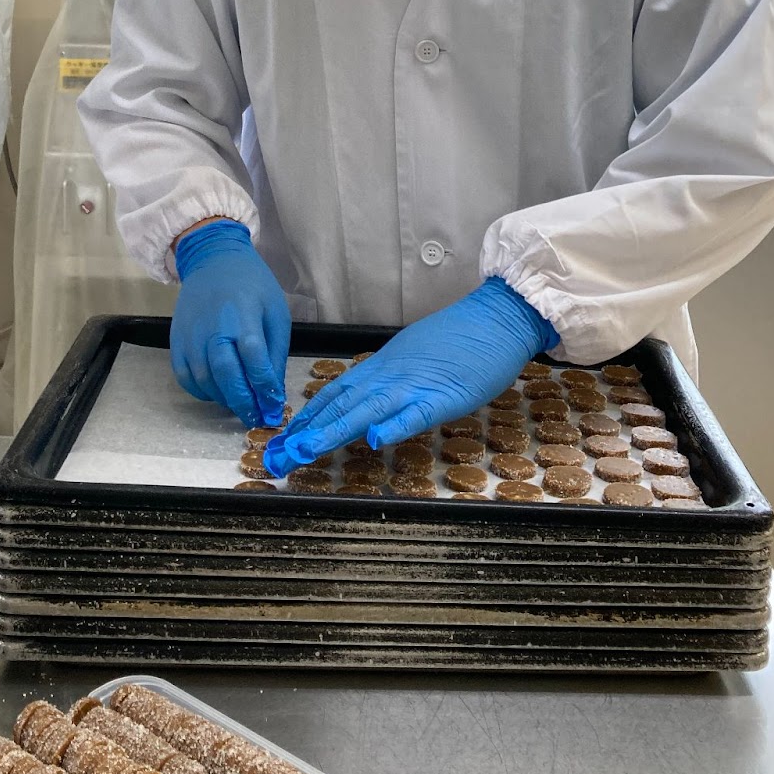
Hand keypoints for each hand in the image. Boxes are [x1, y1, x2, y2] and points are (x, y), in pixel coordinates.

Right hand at [170, 220, 289, 428]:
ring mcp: (190, 337)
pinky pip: (186, 379)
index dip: (265, 388)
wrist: (212, 260)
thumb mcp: (275, 312)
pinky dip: (202, 392)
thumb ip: (274, 352)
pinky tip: (218, 391)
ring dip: (224, 399)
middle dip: (243, 402)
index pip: (254, 361)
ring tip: (240, 403)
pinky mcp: (176, 343)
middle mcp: (213, 329)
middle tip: (256, 416)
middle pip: (226, 376)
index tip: (274, 406)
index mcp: (243, 317)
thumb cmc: (251, 285)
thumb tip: (273, 391)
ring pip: (205, 382)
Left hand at [264, 277, 555, 475]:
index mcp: (382, 369)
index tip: (283, 438)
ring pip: (368, 410)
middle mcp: (390, 376)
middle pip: (342, 405)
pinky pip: (417, 412)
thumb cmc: (460, 340)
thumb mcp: (414, 357)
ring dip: (335, 431)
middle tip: (277, 457)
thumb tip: (367, 403)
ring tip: (305, 450)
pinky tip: (376, 441)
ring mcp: (415, 385)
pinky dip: (396, 426)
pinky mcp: (446, 396)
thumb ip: (389, 380)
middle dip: (307, 433)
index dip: (308, 417)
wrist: (496, 317)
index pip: (336, 394)